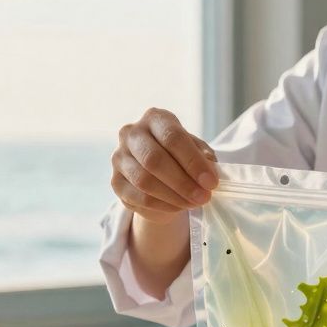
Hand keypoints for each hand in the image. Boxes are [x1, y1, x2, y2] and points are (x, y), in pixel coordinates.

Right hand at [111, 108, 218, 223]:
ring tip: (193, 204)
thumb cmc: (180, 156)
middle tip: (203, 197)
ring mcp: (119, 157)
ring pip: (144, 181)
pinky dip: (163, 206)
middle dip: (183, 182)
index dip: (193, 161)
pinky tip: (179, 207)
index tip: (210, 182)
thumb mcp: (195, 150)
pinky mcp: (115, 182)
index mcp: (154, 118)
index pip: (172, 137)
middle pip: (154, 160)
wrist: (158, 173)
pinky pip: (139, 198)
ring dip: (173, 197)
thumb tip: (208, 172)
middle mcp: (131, 133)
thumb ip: (202, 157)